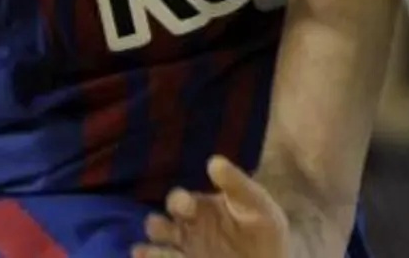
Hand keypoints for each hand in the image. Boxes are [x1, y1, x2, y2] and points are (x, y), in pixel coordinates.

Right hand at [133, 157, 288, 257]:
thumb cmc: (264, 230)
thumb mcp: (258, 206)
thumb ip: (237, 185)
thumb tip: (213, 161)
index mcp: (198, 208)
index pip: (177, 201)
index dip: (178, 202)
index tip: (188, 207)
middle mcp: (185, 231)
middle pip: (157, 226)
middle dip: (156, 227)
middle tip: (163, 230)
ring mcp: (185, 254)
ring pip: (156, 252)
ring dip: (150, 253)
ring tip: (144, 253)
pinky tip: (147, 257)